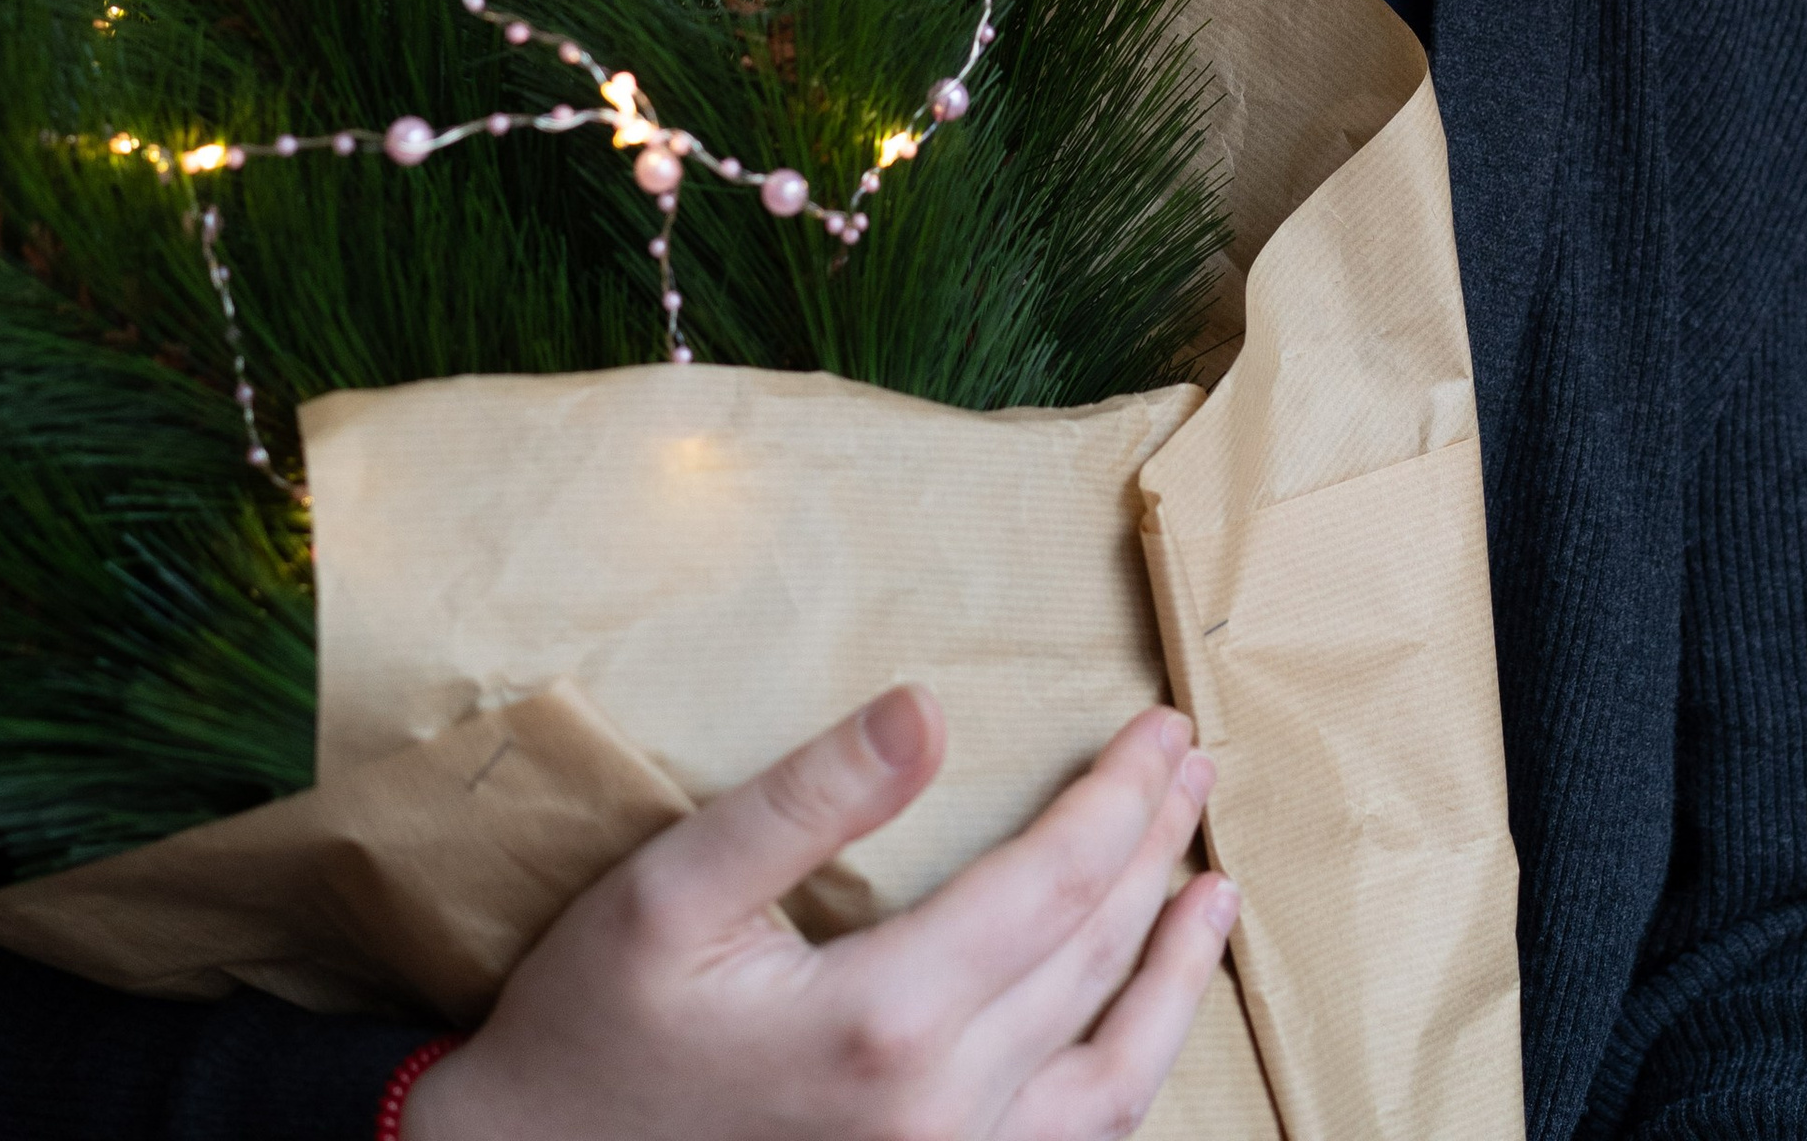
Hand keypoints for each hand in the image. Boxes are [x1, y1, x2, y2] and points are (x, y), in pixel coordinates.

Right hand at [403, 684, 1235, 1140]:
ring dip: (1172, 974)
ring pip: (1111, 1073)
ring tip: (1212, 894)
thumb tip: (929, 707)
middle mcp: (940, 1115)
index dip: (1118, 799)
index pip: (1054, 886)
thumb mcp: (674, 890)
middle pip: (1091, 960)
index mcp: (884, 1022)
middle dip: (1152, 849)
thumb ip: (808, 798)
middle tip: (1188, 767)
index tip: (1158, 728)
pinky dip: (1128, 1076)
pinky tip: (1139, 1028)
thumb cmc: (594, 1026)